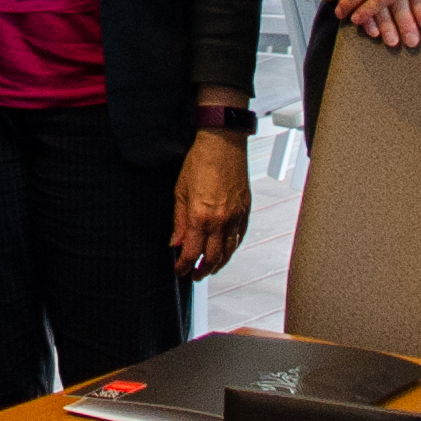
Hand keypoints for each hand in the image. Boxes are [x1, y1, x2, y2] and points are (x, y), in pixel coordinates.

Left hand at [169, 130, 251, 278]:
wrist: (223, 144)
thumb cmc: (200, 162)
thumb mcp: (180, 192)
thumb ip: (178, 221)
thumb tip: (174, 242)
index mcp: (200, 216)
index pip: (191, 252)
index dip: (184, 265)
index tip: (179, 270)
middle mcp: (219, 220)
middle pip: (212, 257)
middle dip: (202, 270)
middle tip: (194, 276)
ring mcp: (235, 217)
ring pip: (229, 251)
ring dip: (219, 264)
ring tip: (209, 269)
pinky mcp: (245, 211)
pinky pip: (239, 237)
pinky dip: (232, 249)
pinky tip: (226, 251)